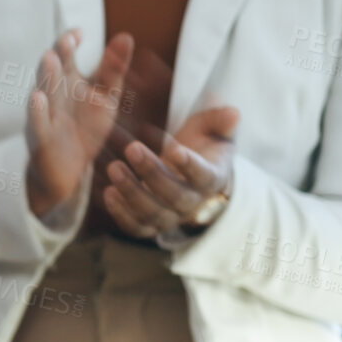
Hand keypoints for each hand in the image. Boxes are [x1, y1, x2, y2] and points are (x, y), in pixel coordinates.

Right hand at [26, 29, 133, 217]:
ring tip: (51, 58)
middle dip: (59, 56)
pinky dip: (37, 111)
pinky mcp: (41, 139)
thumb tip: (126, 36)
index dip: (70, 43)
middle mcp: (53, 94)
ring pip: (45, 93)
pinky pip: (38, 124)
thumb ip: (113, 69)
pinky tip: (38, 98)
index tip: (79, 33)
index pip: (66, 56)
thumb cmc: (83, 128)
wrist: (65, 170)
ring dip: (47, 76)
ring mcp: (45, 115)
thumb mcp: (104, 97)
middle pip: (54, 71)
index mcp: (67, 82)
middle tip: (66, 41)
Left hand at [103, 104, 238, 237]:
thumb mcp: (212, 129)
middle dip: (152, 172)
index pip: (204, 176)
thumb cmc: (201, 146)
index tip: (175, 150)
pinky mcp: (150, 225)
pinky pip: (137, 228)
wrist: (188, 175)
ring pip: (153, 213)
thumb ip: (220, 120)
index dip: (190, 165)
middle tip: (132, 148)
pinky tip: (108, 192)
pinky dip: (121, 214)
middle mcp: (193, 203)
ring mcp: (171, 216)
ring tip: (113, 167)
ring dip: (131, 192)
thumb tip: (233, 113)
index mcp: (211, 178)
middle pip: (175, 196)